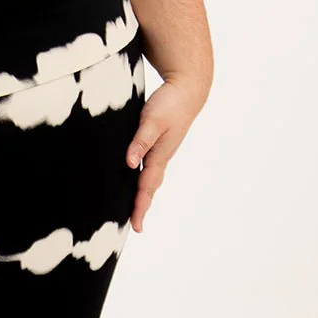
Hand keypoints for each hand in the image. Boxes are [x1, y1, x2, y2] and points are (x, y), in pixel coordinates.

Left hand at [123, 76, 204, 233]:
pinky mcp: (158, 144)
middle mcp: (160, 157)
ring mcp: (160, 152)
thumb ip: (140, 141)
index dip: (140, 207)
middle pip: (149, 187)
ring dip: (143, 195)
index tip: (137, 226)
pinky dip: (142, 178)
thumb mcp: (152, 120)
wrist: (187, 91)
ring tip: (134, 209)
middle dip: (142, 206)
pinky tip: (134, 179)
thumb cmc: (170, 104)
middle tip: (135, 225)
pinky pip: (148, 167)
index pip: (146, 187)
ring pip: (149, 179)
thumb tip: (130, 164)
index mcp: (159, 156)